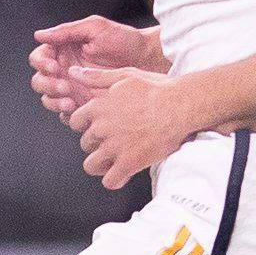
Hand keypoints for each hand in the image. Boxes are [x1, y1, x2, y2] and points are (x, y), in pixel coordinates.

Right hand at [31, 14, 164, 120]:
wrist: (146, 59)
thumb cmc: (122, 39)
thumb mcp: (95, 29)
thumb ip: (66, 31)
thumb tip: (39, 35)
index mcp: (62, 50)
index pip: (39, 58)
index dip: (42, 63)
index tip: (54, 66)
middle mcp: (63, 70)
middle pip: (39, 81)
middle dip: (48, 85)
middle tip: (65, 87)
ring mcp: (72, 89)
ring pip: (49, 100)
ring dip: (55, 102)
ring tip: (71, 102)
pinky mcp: (82, 104)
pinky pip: (66, 114)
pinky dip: (67, 114)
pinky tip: (79, 110)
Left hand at [66, 65, 200, 190]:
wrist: (181, 106)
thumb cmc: (158, 89)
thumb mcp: (125, 76)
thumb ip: (96, 77)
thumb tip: (74, 73)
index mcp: (99, 107)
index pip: (75, 122)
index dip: (86, 125)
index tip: (99, 126)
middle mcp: (102, 128)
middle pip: (85, 144)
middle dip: (97, 144)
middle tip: (115, 141)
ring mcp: (114, 147)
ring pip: (91, 165)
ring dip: (101, 164)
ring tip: (115, 160)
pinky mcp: (129, 163)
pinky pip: (110, 181)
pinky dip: (115, 180)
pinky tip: (124, 173)